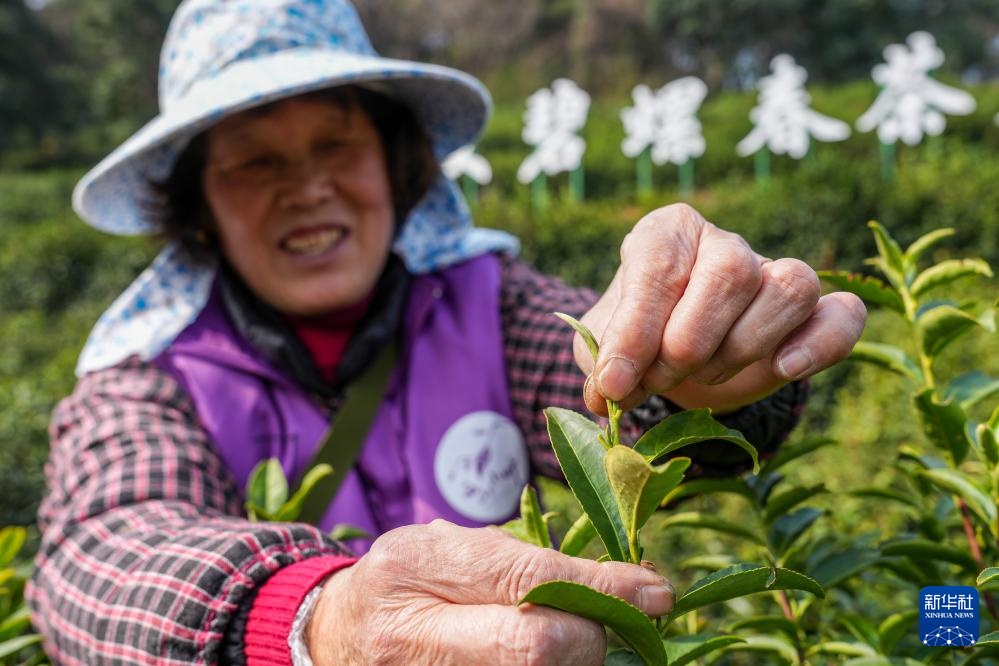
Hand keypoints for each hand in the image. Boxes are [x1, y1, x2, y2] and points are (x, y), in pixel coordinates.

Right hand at [307, 520, 674, 664]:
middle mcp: (410, 634)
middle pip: (535, 648)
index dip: (602, 588)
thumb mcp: (450, 548)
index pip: (528, 580)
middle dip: (591, 637)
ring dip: (576, 665)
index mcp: (413, 567)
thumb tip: (625, 583)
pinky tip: (556, 660)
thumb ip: (523, 561)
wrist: (335, 636)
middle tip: (608, 627)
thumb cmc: (408, 581)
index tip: (655, 591)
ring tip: (578, 643)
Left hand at [578, 204, 865, 414]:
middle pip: (730, 273)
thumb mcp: (601, 351)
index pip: (659, 264)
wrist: (670, 362)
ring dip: (743, 346)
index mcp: (666, 233)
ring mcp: (773, 272)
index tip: (615, 381)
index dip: (636, 329)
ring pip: (789, 287)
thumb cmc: (632, 344)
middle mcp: (723, 243)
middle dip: (689, 343)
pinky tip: (783, 369)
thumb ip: (600, 363)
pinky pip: (843, 314)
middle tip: (660, 380)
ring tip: (703, 375)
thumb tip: (609, 392)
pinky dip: (821, 343)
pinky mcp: (813, 314)